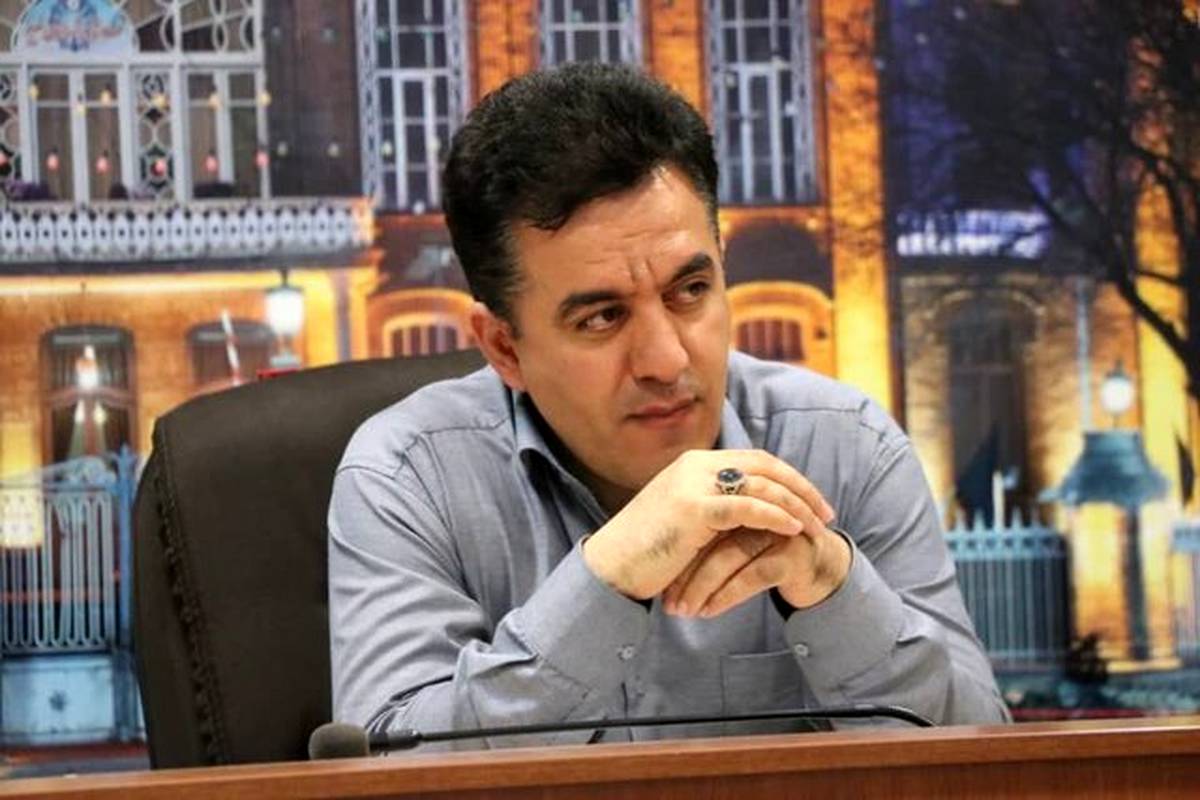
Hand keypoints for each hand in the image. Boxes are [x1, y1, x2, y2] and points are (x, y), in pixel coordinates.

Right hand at [582, 449, 834, 600]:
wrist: (610, 568)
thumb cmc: (647, 552)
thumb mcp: (685, 521)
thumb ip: (715, 510)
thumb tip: (751, 517)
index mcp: (694, 464)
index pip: (755, 459)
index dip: (789, 478)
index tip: (813, 501)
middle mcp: (695, 466)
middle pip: (765, 465)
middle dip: (802, 488)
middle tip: (827, 512)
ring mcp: (693, 484)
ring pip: (761, 484)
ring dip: (797, 504)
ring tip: (819, 526)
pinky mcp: (693, 509)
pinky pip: (747, 507)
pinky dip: (776, 516)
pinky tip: (794, 530)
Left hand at [662, 521, 850, 617]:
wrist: (820, 570)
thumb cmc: (769, 552)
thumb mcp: (734, 538)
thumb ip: (707, 533)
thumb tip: (659, 548)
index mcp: (740, 494)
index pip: (699, 519)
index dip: (676, 550)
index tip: (652, 579)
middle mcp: (758, 505)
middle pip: (711, 536)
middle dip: (685, 572)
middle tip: (666, 601)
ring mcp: (777, 527)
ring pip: (729, 556)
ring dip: (702, 587)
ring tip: (683, 611)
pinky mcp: (791, 553)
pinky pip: (752, 575)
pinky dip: (726, 595)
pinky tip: (709, 611)